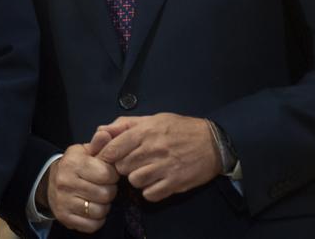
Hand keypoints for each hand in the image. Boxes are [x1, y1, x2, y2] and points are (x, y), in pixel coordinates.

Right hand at [44, 128, 117, 233]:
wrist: (50, 183)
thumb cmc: (75, 166)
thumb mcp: (84, 151)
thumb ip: (98, 144)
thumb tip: (106, 133)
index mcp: (72, 163)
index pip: (107, 174)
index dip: (112, 175)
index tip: (107, 173)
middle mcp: (65, 182)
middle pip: (106, 194)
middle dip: (109, 191)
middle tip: (103, 186)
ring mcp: (63, 201)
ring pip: (100, 210)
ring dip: (103, 206)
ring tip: (97, 198)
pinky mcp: (65, 218)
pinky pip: (92, 225)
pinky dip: (97, 220)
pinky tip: (92, 210)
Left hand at [97, 114, 220, 201]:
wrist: (214, 143)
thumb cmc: (180, 128)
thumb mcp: (152, 119)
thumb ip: (125, 124)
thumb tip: (101, 130)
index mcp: (146, 131)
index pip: (113, 148)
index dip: (107, 155)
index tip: (109, 158)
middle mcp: (153, 149)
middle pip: (121, 166)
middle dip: (123, 166)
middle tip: (131, 163)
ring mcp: (165, 168)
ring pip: (134, 181)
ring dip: (136, 178)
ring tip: (145, 172)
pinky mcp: (175, 183)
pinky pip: (150, 194)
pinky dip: (150, 191)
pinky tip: (156, 182)